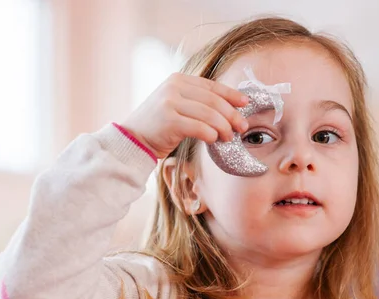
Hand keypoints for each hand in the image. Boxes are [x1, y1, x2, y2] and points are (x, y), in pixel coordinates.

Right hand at [121, 73, 248, 158]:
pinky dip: (211, 134)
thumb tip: (232, 108)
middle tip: (242, 127)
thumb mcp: (177, 104)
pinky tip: (214, 140)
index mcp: (178, 79)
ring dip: (224, 127)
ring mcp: (170, 103)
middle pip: (214, 101)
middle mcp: (174, 87)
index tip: (246, 104)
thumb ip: (198, 101)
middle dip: (232, 115)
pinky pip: (199, 127)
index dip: (232, 95)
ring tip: (228, 137)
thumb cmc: (160, 125)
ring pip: (210, 114)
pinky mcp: (169, 120)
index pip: (212, 86)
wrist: (133, 139)